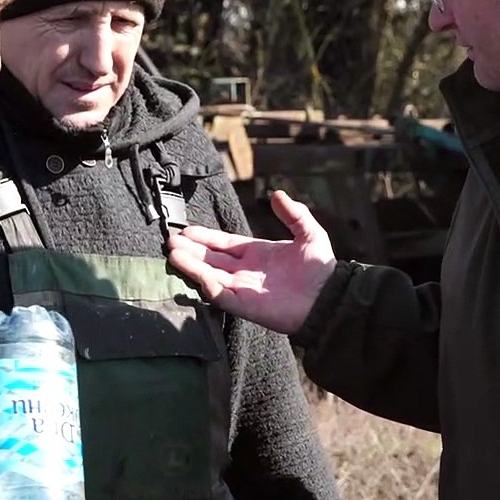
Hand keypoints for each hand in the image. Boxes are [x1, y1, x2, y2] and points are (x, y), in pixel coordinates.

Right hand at [168, 190, 336, 333]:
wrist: (329, 298)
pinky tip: (195, 274)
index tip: (185, 230)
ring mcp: (243, 289)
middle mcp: (245, 271)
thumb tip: (277, 194)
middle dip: (190, 250)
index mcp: (256, 253)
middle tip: (170, 240)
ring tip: (172, 253)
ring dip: (191, 265)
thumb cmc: (321, 268)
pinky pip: (221, 295)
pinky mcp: (245, 305)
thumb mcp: (309, 233)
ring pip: (209, 275)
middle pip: (210, 259)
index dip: (204, 237)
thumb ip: (294, 213)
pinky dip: (207, 285)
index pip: (223, 243)